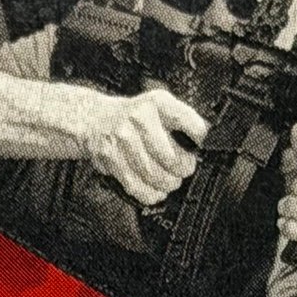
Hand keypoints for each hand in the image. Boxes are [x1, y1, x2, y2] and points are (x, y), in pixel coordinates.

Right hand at [79, 88, 207, 206]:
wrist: (94, 119)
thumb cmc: (134, 117)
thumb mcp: (159, 107)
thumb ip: (182, 122)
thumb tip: (202, 147)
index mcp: (158, 103)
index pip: (192, 126)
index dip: (200, 142)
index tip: (199, 148)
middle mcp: (140, 118)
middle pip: (173, 158)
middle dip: (183, 170)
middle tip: (183, 170)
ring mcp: (123, 138)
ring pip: (156, 176)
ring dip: (167, 184)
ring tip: (169, 181)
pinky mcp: (111, 158)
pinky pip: (138, 186)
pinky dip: (150, 193)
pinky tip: (155, 190)